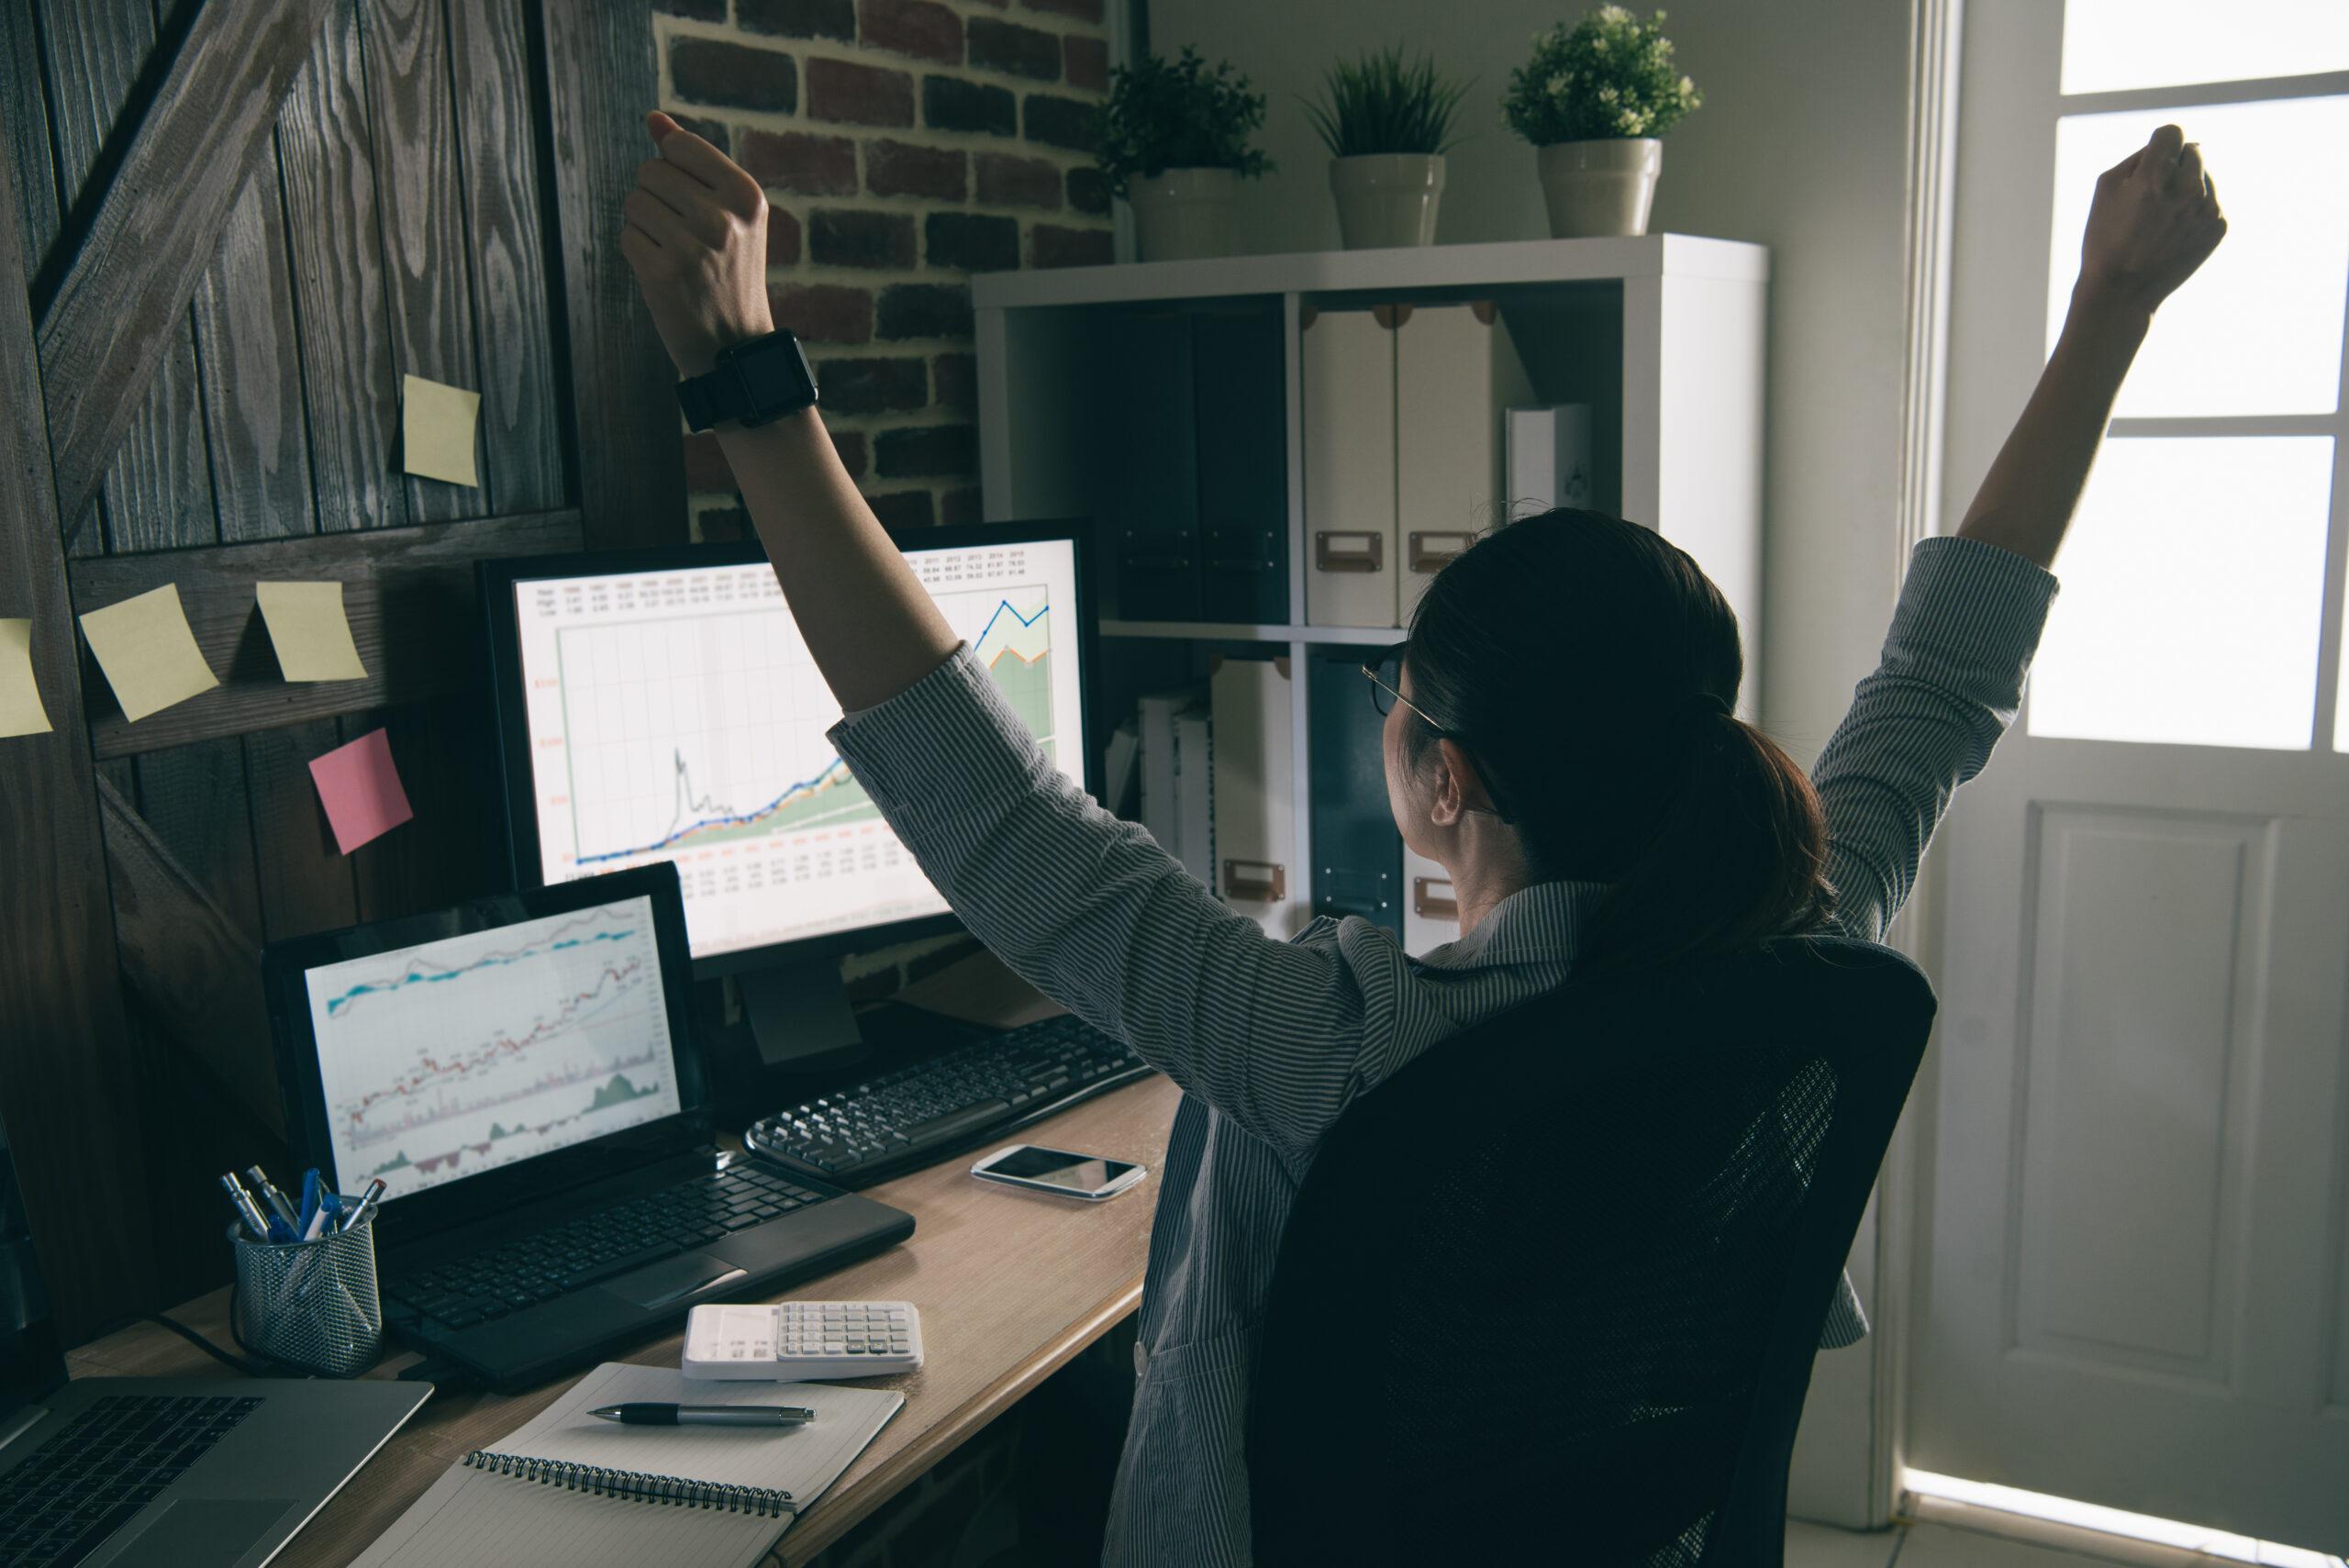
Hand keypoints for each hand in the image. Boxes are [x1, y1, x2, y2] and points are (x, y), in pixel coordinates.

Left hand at [620, 111, 775, 377]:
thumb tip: (654, 117)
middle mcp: (723, 218)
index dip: (674, 169)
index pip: (680, 145)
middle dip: (656, 198)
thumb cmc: (729, 272)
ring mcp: (693, 247)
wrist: (735, 345)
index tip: (694, 203)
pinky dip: (638, 253)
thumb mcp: (729, 213)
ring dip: (645, 225)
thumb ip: (692, 162)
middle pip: (650, 171)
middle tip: (683, 234)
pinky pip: (627, 236)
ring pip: (634, 202)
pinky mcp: (663, 274)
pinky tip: (665, 274)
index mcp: (747, 195)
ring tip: (675, 254)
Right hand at [2072, 123, 2225, 319]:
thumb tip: (2169, 145)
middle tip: (2153, 194)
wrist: (2121, 292)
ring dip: (2186, 187)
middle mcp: (2188, 187)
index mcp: (2156, 174)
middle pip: (2194, 150)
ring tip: (2161, 219)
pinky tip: (2172, 233)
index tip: (2150, 162)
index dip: (2158, 144)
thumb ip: (2140, 156)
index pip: (2172, 132)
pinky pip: (2210, 202)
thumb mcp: (2106, 187)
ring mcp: (2208, 208)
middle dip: (2175, 164)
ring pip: (2204, 177)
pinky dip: (2194, 211)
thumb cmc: (2105, 237)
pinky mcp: (2219, 226)